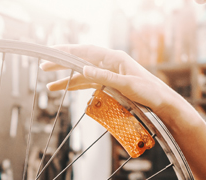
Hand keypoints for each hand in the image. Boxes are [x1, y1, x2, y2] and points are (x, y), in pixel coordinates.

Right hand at [41, 45, 185, 122]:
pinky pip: (89, 83)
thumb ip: (104, 77)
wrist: (162, 102)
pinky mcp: (110, 83)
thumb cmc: (149, 92)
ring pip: (82, 74)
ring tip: (49, 85)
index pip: (86, 51)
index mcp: (115, 58)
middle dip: (62, 63)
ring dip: (66, 79)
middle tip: (44, 66)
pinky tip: (66, 89)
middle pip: (81, 60)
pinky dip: (76, 86)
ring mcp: (109, 73)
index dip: (67, 51)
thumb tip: (83, 70)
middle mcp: (110, 63)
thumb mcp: (126, 85)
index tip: (52, 52)